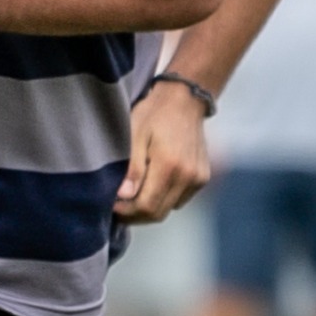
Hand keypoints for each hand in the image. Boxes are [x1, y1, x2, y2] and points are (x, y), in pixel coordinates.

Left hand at [113, 77, 211, 224]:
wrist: (185, 99)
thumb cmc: (154, 114)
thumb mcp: (135, 135)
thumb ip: (132, 168)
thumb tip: (124, 196)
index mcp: (169, 166)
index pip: (147, 206)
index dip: (127, 212)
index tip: (112, 206)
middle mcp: (188, 176)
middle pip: (159, 213)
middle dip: (136, 215)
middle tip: (119, 207)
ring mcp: (198, 178)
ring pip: (170, 208)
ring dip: (150, 207)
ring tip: (133, 196)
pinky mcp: (202, 178)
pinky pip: (180, 199)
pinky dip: (165, 199)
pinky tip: (153, 185)